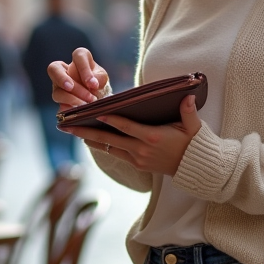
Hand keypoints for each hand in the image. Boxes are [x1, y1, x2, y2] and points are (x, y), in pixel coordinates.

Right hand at [47, 47, 109, 106]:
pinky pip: (60, 105)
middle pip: (54, 68)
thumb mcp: (102, 77)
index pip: (78, 56)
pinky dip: (69, 109)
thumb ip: (99, 78)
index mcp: (79, 59)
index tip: (93, 84)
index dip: (84, 70)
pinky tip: (77, 112)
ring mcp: (58, 86)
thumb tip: (92, 85)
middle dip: (62, 79)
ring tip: (85, 104)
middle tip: (71, 88)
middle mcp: (64, 70)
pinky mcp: (59, 101)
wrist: (97, 96)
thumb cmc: (98, 81)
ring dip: (71, 98)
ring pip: (57, 91)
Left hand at [61, 94, 201, 176]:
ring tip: (74, 132)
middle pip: (109, 139)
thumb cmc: (194, 143)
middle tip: (68, 126)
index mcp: (153, 137)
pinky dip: (103, 146)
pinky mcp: (137, 165)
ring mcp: (138, 159)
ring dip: (91, 140)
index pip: (126, 126)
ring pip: (109, 148)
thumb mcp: (193, 127)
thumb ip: (188, 111)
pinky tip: (91, 140)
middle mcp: (141, 149)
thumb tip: (188, 96)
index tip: (95, 112)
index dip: (110, 119)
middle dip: (86, 132)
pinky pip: (116, 154)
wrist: (195, 168)